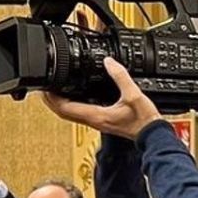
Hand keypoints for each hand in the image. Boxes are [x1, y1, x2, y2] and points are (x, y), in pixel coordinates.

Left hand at [41, 57, 159, 137]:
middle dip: (51, 100)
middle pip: (63, 113)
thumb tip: (109, 62)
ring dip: (59, 103)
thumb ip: (121, 77)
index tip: (46, 87)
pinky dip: (72, 104)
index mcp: (96, 115)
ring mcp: (96, 122)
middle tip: (44, 87)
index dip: (53, 98)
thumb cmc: (144, 121)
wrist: (152, 135)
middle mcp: (93, 120)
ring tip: (54, 90)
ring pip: (70, 114)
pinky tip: (74, 95)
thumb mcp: (134, 95)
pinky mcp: (102, 120)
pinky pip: (80, 113)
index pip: (65, 108)